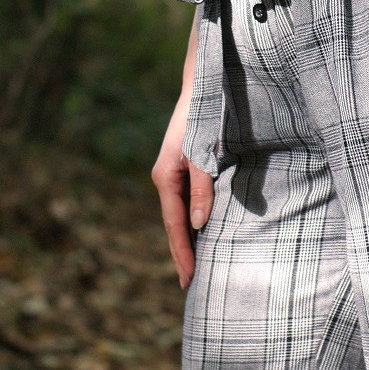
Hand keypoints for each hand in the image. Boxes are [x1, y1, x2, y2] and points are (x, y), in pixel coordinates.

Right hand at [151, 81, 214, 289]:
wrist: (203, 84)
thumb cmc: (204, 117)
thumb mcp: (203, 154)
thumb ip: (202, 189)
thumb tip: (199, 225)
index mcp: (164, 178)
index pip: (174, 226)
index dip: (183, 254)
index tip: (190, 281)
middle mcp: (164, 177)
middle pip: (174, 224)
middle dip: (182, 253)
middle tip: (191, 285)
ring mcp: (173, 172)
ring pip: (181, 213)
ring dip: (189, 238)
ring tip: (197, 265)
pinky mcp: (184, 165)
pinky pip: (187, 200)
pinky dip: (194, 220)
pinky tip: (204, 230)